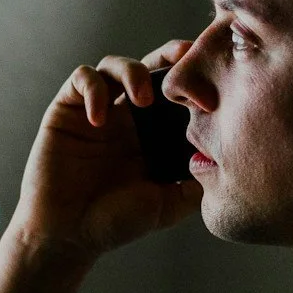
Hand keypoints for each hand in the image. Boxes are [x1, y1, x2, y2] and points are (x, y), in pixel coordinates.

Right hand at [10, 46, 202, 265]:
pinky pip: (81, 79)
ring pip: (115, 65)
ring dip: (132, 71)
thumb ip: (195, 183)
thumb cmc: (114, 223)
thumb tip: (226, 161)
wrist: (67, 236)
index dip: (192, 78)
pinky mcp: (66, 110)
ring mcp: (96, 111)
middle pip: (149, 65)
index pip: (175, 92)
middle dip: (169, 56)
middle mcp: (125, 117)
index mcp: (151, 133)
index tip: (211, 83)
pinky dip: (93, 90)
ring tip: (142, 98)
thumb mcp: (167, 205)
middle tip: (185, 58)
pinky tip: (100, 118)